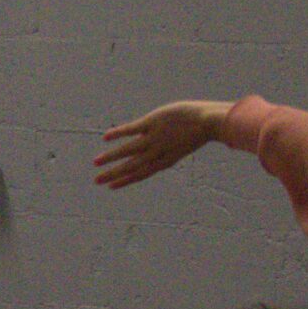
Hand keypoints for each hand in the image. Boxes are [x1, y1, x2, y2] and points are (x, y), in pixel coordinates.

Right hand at [94, 100, 231, 189]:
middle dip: (113, 174)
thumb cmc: (203, 130)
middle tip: (96, 181)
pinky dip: (119, 134)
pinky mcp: (153, 122)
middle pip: (131, 166)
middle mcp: (157, 152)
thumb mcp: (186, 144)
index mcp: (165, 160)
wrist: (211, 122)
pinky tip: (106, 138)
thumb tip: (164, 150)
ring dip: (111, 157)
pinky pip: (132, 129)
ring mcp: (154, 138)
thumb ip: (172, 147)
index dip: (125, 181)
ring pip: (128, 150)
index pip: (141, 173)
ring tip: (95, 162)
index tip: (111, 186)